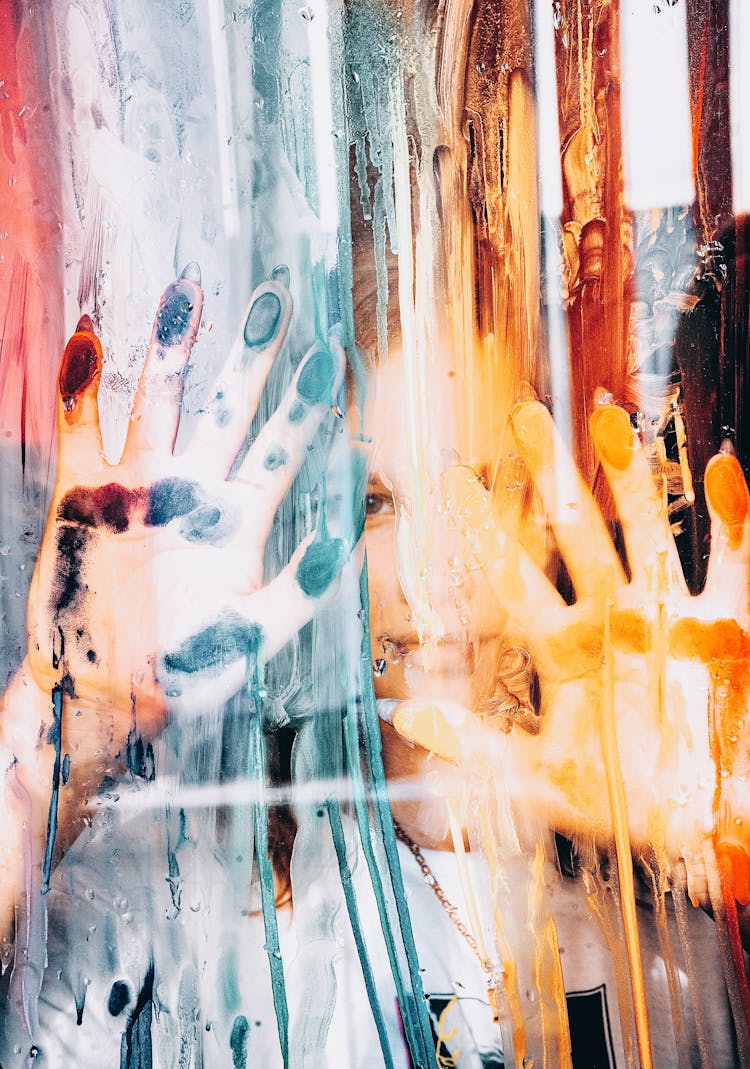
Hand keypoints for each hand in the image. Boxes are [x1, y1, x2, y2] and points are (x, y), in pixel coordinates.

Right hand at [24, 265, 345, 762]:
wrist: (102, 696)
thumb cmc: (185, 675)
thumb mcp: (251, 636)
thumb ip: (298, 591)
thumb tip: (347, 542)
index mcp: (239, 520)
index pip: (281, 449)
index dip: (305, 405)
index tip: (332, 357)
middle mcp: (194, 490)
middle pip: (227, 408)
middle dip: (250, 358)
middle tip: (276, 301)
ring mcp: (137, 485)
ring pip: (155, 400)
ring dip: (169, 349)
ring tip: (186, 291)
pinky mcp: (82, 492)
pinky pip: (80, 425)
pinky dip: (80, 385)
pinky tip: (87, 338)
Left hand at [390, 400, 749, 890]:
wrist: (709, 823)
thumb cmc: (628, 808)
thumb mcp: (542, 780)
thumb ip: (477, 746)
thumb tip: (406, 712)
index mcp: (565, 650)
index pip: (513, 578)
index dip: (483, 531)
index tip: (448, 479)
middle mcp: (614, 619)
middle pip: (578, 533)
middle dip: (553, 476)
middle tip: (526, 416)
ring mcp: (671, 616)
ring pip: (648, 528)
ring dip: (630, 475)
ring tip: (606, 417)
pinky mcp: (731, 625)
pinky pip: (735, 558)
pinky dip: (734, 515)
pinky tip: (722, 466)